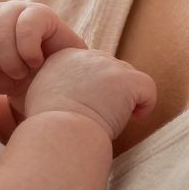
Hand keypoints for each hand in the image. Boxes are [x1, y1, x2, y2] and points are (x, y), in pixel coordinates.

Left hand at [0, 1, 84, 96]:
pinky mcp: (43, 13)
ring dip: (10, 59)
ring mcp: (19, 9)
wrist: (55, 84)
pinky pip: (26, 26)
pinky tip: (36, 61)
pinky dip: (28, 51)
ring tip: (22, 71)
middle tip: (7, 73)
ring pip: (0, 27)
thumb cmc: (18, 81)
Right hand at [20, 48, 156, 138]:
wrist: (59, 134)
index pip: (87, 64)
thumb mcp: (40, 96)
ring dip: (124, 97)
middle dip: (109, 90)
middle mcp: (86, 56)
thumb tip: (68, 94)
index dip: (92, 87)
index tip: (86, 106)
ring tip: (114, 119)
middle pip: (109, 67)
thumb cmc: (48, 128)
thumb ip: (55, 86)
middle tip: (101, 114)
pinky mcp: (127, 80)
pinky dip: (145, 104)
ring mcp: (108, 66)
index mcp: (62, 58)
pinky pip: (148, 88)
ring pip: (128, 76)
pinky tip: (135, 118)